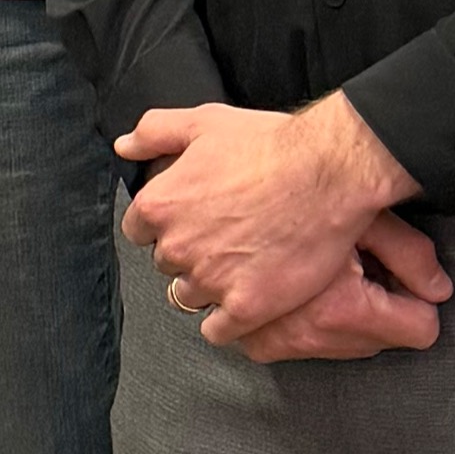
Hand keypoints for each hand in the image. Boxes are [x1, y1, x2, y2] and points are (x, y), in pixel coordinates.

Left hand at [117, 94, 429, 343]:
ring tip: (238, 269)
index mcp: (159, 205)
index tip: (191, 219)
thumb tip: (125, 146)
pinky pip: (217, 331)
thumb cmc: (269, 144)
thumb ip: (154, 132)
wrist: (329, 172)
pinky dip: (226, 323)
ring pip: (189, 297)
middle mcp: (177, 247)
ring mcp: (211, 280)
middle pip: (166, 263)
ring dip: (207, 287)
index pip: (139, 230)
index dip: (166, 225)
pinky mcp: (246, 307)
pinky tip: (242, 305)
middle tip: (223, 239)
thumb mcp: (202, 122)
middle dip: (188, 253)